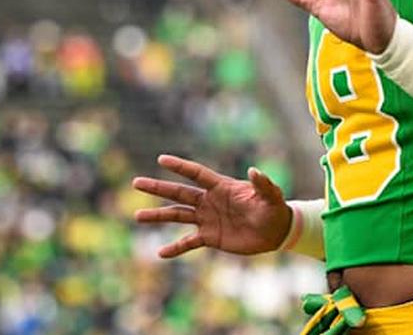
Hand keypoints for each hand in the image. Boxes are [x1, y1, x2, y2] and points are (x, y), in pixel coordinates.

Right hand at [132, 154, 291, 257]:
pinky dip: (175, 248)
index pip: (197, 174)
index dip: (180, 166)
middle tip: (136, 182)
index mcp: (221, 187)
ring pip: (177, 215)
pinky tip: (160, 253)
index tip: (161, 159)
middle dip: (158, 187)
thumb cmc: (273, 209)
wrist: (275, 231)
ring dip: (158, 215)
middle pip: (179, 192)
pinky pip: (188, 242)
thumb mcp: (271, 196)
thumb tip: (253, 171)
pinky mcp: (210, 237)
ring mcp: (207, 219)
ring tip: (138, 216)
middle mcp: (209, 201)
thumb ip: (262, 184)